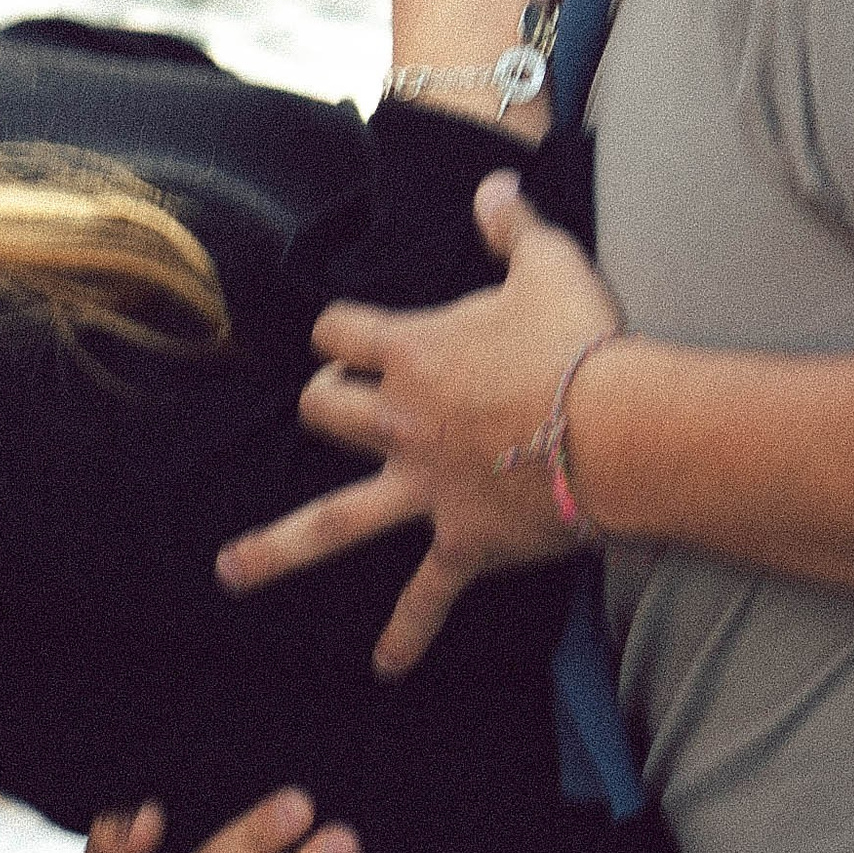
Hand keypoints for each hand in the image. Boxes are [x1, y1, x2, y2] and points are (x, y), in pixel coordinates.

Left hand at [216, 175, 626, 672]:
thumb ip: (512, 225)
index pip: (339, 331)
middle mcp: (401, 421)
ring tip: (230, 571)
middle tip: (341, 404)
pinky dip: (406, 633)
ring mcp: (424, 488)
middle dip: (325, 402)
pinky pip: (424, 596)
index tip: (354, 335)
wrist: (622, 428)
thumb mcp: (549, 264)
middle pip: (323, 409)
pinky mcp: (462, 541)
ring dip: (276, 547)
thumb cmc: (584, 342)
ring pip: (331, 519)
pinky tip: (385, 666)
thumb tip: (492, 186)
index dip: (341, 331)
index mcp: (412, 352)